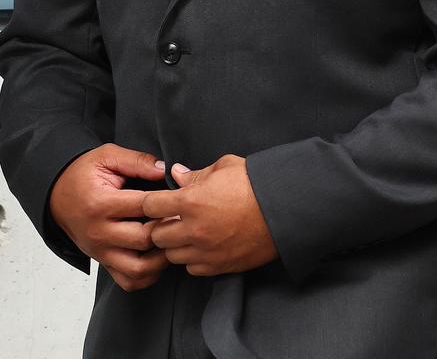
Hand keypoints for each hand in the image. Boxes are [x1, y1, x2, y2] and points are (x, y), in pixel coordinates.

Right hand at [48, 142, 170, 291]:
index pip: (143, 207)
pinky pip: (129, 281)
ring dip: (161, 258)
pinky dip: (148, 275)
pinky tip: (157, 256)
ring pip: (139, 269)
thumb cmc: (83, 174)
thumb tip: (164, 170)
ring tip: (172, 239)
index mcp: (101, 203)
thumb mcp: (106, 156)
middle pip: (144, 239)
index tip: (181, 197)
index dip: (167, 202)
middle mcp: (100, 232)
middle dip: (167, 229)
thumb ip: (136, 161)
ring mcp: (101, 252)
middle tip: (182, 218)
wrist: (57, 195)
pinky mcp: (103, 263)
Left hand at [141, 154, 278, 275]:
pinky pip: (192, 269)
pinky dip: (192, 258)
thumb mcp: (224, 167)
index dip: (151, 201)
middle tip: (171, 218)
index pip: (151, 205)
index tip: (157, 201)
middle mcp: (194, 229)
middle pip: (156, 235)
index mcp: (192, 201)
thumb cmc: (255, 183)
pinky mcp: (219, 266)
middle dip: (160, 225)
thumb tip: (177, 174)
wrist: (285, 209)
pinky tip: (202, 246)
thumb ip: (196, 174)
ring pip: (172, 255)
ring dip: (175, 244)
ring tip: (188, 232)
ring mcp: (206, 251)